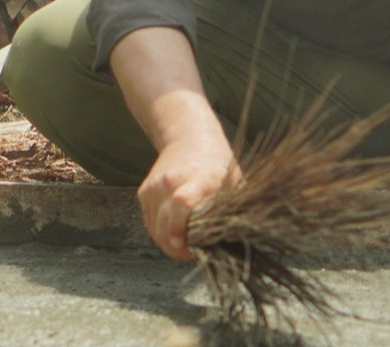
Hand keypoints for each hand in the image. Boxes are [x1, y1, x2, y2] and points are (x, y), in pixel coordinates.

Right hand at [135, 136, 243, 259]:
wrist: (188, 136)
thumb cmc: (217, 161)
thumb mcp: (234, 180)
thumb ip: (235, 208)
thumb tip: (245, 236)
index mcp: (199, 178)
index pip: (183, 204)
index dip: (182, 229)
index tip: (189, 247)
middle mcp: (172, 182)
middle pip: (165, 224)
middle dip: (177, 248)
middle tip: (192, 253)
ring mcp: (154, 187)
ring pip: (155, 229)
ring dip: (168, 243)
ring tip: (185, 245)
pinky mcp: (144, 192)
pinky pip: (149, 223)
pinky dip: (160, 232)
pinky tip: (175, 232)